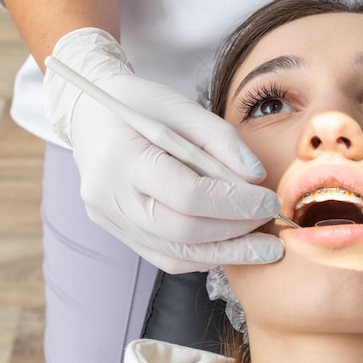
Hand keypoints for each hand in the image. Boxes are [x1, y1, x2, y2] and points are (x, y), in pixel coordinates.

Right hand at [44, 28, 283, 272]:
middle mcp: (109, 197)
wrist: (91, 116)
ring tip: (263, 248)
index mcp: (121, 157)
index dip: (235, 203)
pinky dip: (204, 256)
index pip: (186, 194)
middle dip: (236, 233)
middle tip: (271, 226)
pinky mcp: (118, 233)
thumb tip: (256, 178)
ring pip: (175, 254)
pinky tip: (231, 247)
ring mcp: (110, 220)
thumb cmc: (140, 105)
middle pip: (182, 231)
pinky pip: (166, 257)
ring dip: (226, 254)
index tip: (270, 202)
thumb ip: (222, 140)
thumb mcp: (183, 107)